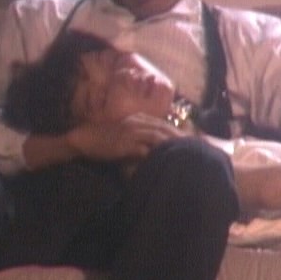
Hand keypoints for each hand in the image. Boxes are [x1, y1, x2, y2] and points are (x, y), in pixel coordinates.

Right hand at [66, 113, 185, 162]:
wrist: (85, 139)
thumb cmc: (105, 138)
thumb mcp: (126, 132)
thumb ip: (140, 135)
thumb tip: (154, 144)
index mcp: (139, 118)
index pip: (163, 124)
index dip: (178, 131)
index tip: (192, 139)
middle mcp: (137, 123)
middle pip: (164, 129)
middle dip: (180, 137)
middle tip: (195, 146)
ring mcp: (131, 132)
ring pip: (157, 137)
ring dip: (171, 144)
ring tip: (185, 152)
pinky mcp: (125, 144)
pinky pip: (144, 149)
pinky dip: (155, 154)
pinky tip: (165, 160)